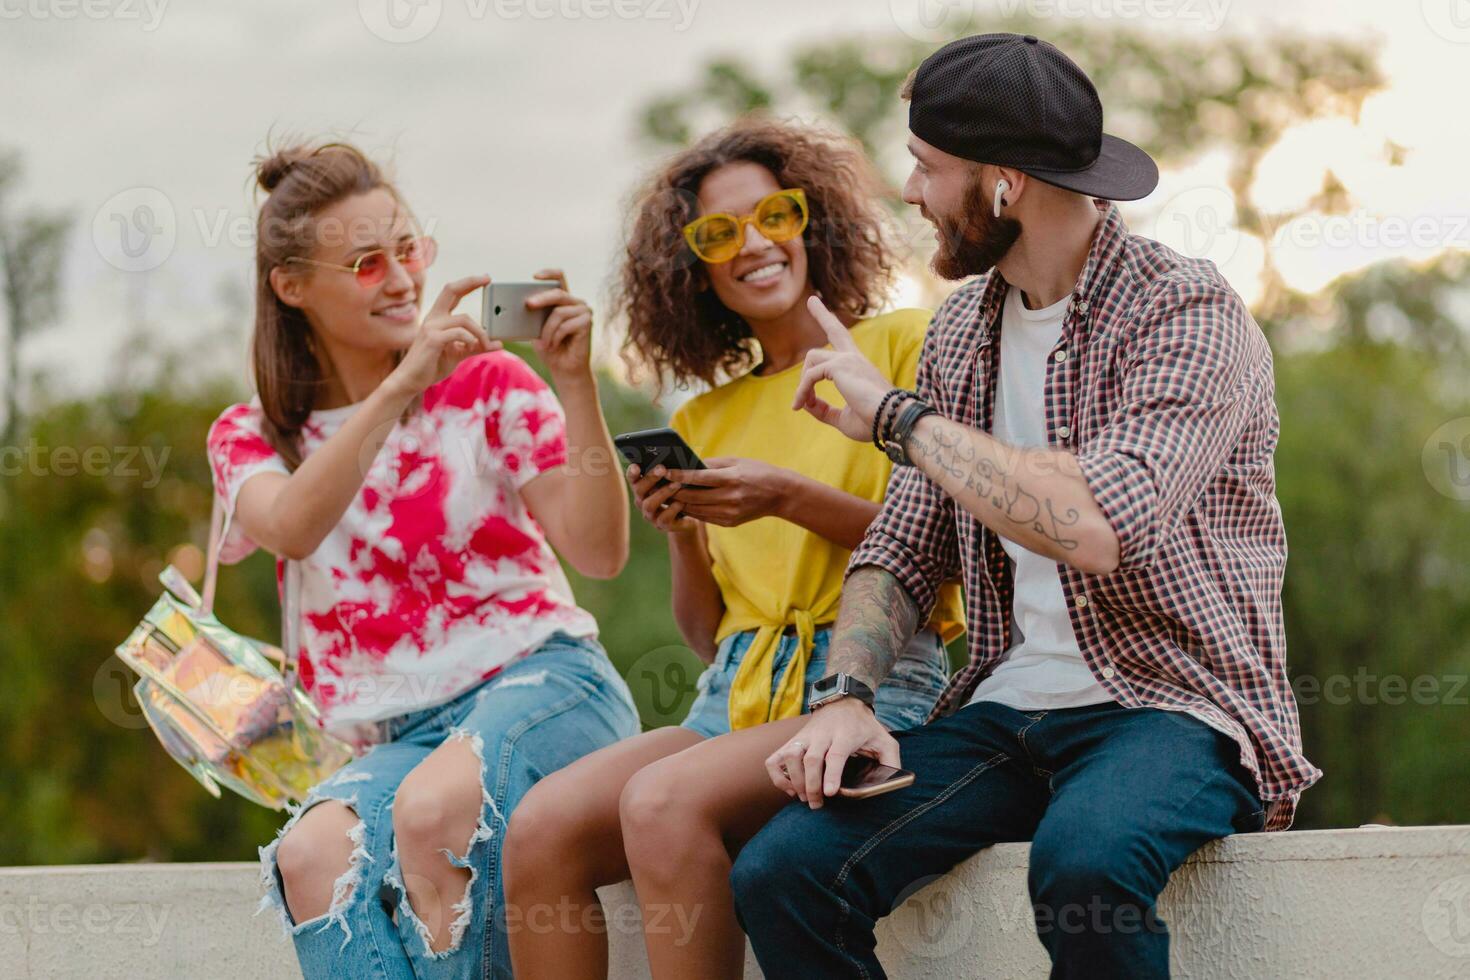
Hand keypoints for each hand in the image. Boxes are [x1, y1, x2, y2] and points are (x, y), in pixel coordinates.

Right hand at [388, 275, 498, 396]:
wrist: (411, 380)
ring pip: (465, 319)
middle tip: (488, 279)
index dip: (468, 283)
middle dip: (470, 282)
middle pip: (451, 290)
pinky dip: (471, 339)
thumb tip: (499, 343)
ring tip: (487, 344)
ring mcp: (431, 327)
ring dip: (481, 332)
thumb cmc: (432, 366)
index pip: (452, 293)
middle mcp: (433, 318)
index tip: (485, 278)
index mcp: (437, 318)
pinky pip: (459, 333)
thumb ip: (475, 346)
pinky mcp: (433, 339)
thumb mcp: (458, 354)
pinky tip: (473, 347)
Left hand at [525, 268, 593, 381]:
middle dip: (541, 298)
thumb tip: (522, 304)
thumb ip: (534, 315)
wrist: (564, 369)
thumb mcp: (537, 329)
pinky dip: (556, 337)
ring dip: (547, 330)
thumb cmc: (551, 348)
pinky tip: (554, 345)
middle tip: (527, 304)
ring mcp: (585, 312)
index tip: (534, 276)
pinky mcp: (588, 323)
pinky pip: (565, 325)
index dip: (549, 273)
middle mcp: (577, 303)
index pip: (560, 278)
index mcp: (565, 300)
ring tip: (544, 343)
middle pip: (558, 293)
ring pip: (559, 312)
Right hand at [627, 463, 699, 534]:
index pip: (632, 478)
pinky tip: (681, 503)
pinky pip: (663, 519)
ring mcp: (650, 515)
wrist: (692, 514)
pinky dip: (672, 509)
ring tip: (677, 484)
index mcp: (642, 487)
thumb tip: (671, 458)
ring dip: (663, 493)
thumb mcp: (675, 479)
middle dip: (650, 478)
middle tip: (662, 468)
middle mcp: (642, 501)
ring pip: (649, 504)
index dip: (632, 473)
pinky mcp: (662, 525)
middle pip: (639, 489)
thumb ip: (669, 471)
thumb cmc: (681, 491)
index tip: (636, 465)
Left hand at [664, 457, 791, 526]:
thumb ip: (712, 464)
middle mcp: (730, 498)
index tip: (664, 470)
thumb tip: (687, 464)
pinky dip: (691, 510)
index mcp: (732, 479)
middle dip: (673, 491)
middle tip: (658, 484)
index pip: (698, 478)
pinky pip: (704, 517)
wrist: (780, 494)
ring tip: (666, 494)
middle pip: (693, 497)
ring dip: (679, 503)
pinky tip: (682, 503)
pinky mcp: (729, 523)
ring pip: (695, 510)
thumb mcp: (736, 461)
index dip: (678, 475)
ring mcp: (729, 513)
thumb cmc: (757, 472)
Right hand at [765, 697, 899, 808]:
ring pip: (790, 757)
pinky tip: (790, 788)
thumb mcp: (885, 739)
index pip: (835, 754)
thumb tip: (894, 782)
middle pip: (811, 759)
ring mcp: (804, 737)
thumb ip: (892, 761)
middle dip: (811, 785)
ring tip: (804, 798)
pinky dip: (778, 776)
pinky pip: (775, 759)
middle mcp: (822, 734)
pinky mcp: (792, 740)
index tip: (829, 793)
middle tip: (817, 805)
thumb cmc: (864, 726)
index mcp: (845, 734)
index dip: (831, 774)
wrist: (843, 701)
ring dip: (794, 781)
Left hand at [791, 295, 892, 441]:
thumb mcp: (844, 418)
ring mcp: (847, 359)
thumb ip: (825, 410)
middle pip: (836, 329)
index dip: (834, 335)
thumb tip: (806, 405)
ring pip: (812, 358)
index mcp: (858, 367)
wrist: (891, 421)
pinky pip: (810, 375)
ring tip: (800, 404)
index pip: (845, 346)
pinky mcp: (839, 366)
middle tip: (811, 299)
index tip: (828, 319)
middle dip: (822, 313)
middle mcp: (854, 358)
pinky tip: (800, 405)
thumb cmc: (873, 423)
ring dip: (801, 382)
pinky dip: (802, 391)